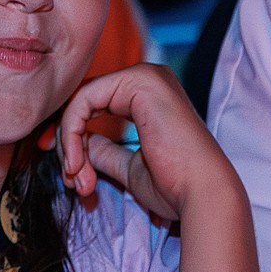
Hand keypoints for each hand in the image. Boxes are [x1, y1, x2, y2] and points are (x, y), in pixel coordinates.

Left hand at [57, 63, 238, 221]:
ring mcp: (145, 76)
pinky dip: (72, 136)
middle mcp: (148, 78)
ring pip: (79, 102)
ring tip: (79, 182)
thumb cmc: (173, 186)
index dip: (71, 139)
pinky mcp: (138, 82)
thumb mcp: (128, 166)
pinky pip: (83, 101)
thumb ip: (103, 150)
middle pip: (83, 101)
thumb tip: (79, 143)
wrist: (201, 195)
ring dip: (70, 146)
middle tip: (72, 182)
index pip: (93, 105)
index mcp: (149, 95)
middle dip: (69, 145)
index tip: (69, 174)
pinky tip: (78, 165)